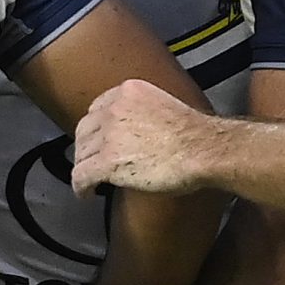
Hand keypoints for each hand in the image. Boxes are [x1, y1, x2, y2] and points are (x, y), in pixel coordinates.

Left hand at [69, 79, 212, 194]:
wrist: (203, 149)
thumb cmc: (195, 134)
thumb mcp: (163, 106)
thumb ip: (143, 112)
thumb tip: (134, 132)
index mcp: (128, 91)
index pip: (96, 108)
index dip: (95, 128)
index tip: (98, 140)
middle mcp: (113, 108)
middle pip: (85, 130)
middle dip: (86, 148)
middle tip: (92, 162)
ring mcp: (108, 134)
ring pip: (81, 153)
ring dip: (85, 168)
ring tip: (90, 181)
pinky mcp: (108, 161)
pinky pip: (81, 175)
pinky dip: (81, 187)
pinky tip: (86, 194)